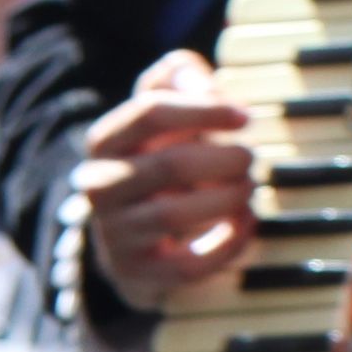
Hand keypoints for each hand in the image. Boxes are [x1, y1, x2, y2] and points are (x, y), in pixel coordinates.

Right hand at [74, 47, 254, 312]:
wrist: (132, 237)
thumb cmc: (161, 158)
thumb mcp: (164, 110)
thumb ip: (179, 77)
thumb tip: (197, 76)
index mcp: (106, 140)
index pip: (150, 112)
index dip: (205, 109)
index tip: (245, 116)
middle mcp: (101, 187)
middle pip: (170, 165)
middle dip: (225, 159)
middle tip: (250, 158)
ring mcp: (116, 234)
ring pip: (175, 215)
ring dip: (228, 197)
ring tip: (248, 186)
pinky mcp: (138, 274)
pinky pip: (188, 265)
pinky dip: (227, 243)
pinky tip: (246, 221)